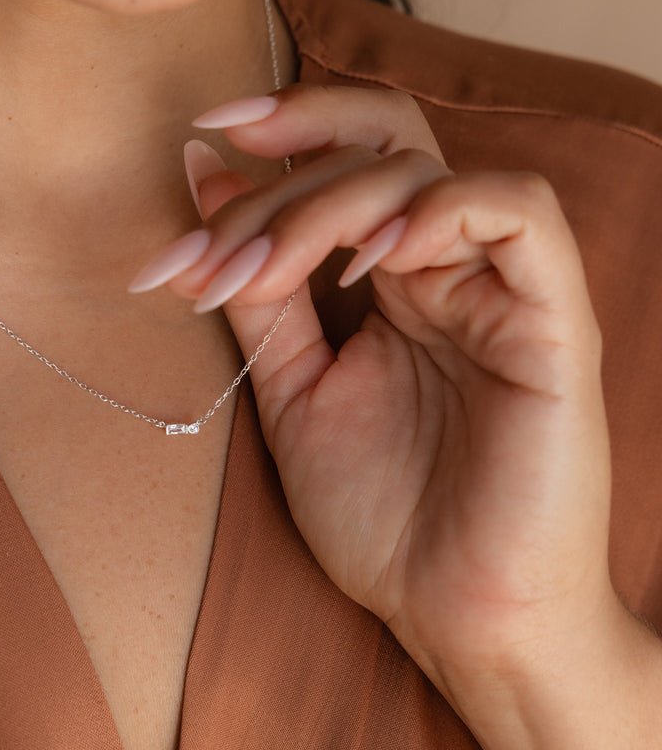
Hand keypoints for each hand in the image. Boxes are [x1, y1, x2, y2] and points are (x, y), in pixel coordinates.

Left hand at [132, 84, 615, 692]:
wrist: (458, 616)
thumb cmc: (382, 518)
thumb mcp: (293, 391)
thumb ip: (260, 294)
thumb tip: (207, 183)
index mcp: (392, 284)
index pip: (346, 160)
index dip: (278, 133)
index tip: (196, 145)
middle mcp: (447, 272)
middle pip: (379, 145)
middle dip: (283, 170)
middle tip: (212, 241)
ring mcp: (502, 291)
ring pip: (427, 172)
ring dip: (329, 203)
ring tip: (265, 271)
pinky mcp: (553, 322)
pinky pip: (518, 216)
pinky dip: (439, 211)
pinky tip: (370, 258)